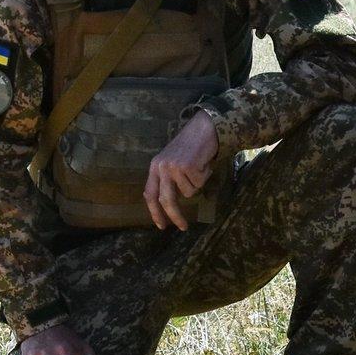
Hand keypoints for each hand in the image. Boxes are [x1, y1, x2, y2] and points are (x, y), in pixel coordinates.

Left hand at [146, 110, 217, 230]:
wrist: (205, 127)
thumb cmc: (191, 146)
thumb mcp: (173, 161)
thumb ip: (168, 179)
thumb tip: (169, 203)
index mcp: (155, 167)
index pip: (150, 194)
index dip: (154, 212)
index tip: (161, 225)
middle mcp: (162, 167)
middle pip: (166, 199)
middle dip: (175, 215)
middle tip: (182, 227)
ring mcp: (174, 166)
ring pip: (189, 191)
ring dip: (198, 182)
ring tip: (200, 166)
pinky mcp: (188, 166)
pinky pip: (200, 183)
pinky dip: (205, 175)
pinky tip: (204, 162)